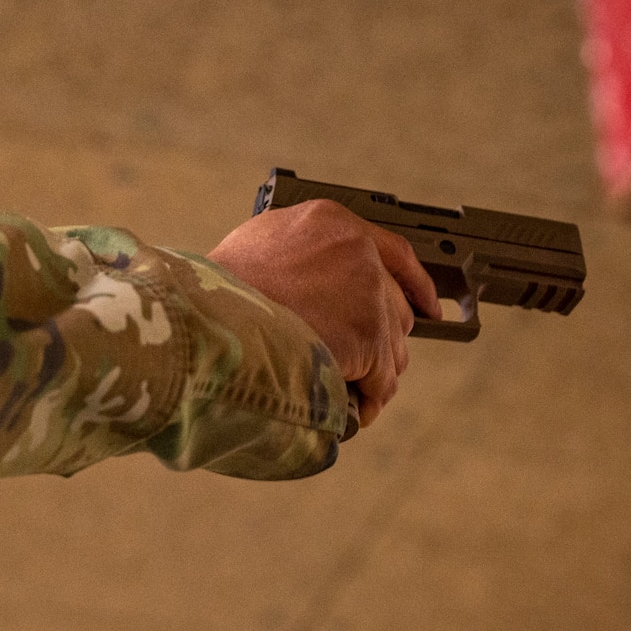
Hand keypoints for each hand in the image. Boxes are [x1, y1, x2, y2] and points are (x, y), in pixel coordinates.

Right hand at [207, 200, 437, 429]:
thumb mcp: (257, 248)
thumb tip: (318, 286)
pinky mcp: (367, 337)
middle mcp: (356, 250)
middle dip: (386, 335)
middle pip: (394, 302)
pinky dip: (370, 396)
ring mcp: (365, 293)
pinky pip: (380, 376)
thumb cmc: (213, 291)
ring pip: (392, 341)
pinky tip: (359, 409)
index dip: (414, 282)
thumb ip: (300, 257)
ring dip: (377, 369)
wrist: (203, 319)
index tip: (427, 305)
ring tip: (360, 390)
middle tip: (374, 359)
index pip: (393, 251)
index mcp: (328, 221)